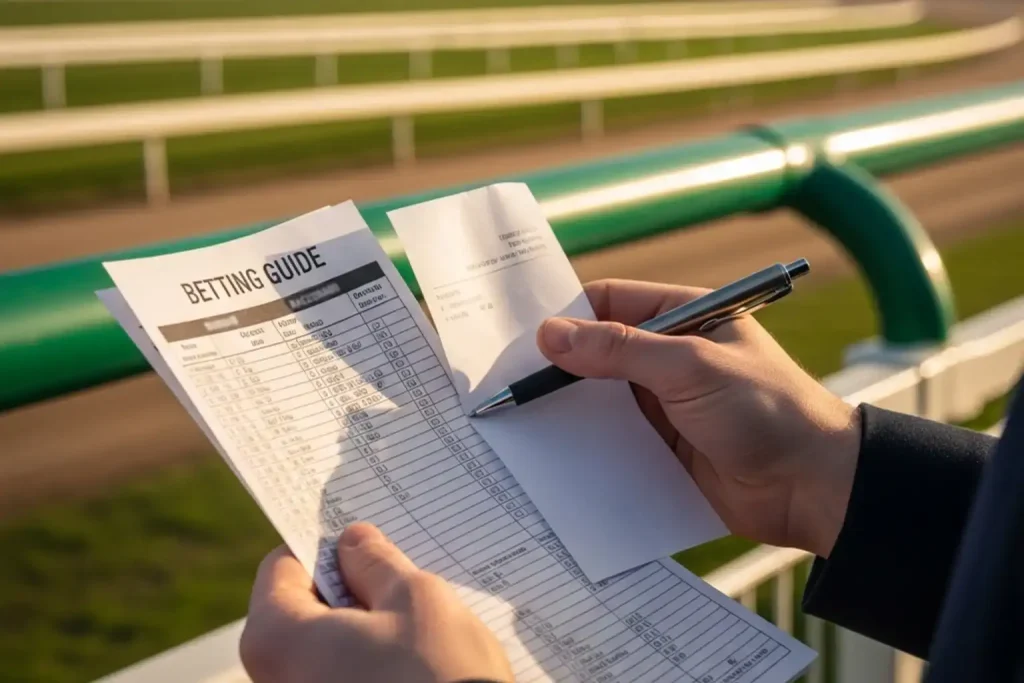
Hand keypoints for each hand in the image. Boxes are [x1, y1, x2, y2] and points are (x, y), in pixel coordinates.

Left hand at [241, 522, 512, 682]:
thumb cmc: (437, 677)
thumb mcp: (414, 598)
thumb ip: (376, 563)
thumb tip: (353, 543)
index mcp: (277, 639)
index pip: (283, 568)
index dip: (325, 548)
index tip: (365, 543)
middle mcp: (273, 681)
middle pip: (301, 612)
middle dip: (349, 590)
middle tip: (400, 581)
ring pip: (325, 649)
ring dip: (366, 630)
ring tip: (417, 626)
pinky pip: (341, 677)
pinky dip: (370, 664)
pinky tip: (414, 664)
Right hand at [536, 279, 860, 557]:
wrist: (815, 487)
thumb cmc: (766, 409)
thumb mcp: (690, 367)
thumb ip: (620, 350)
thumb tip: (552, 334)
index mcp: (684, 318)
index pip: (611, 302)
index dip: (566, 315)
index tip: (521, 336)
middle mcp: (671, 357)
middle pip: (600, 352)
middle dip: (560, 366)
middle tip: (510, 381)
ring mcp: (667, 404)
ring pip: (602, 399)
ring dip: (571, 409)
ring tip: (521, 420)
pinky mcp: (665, 447)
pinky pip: (616, 440)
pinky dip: (589, 445)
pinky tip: (557, 454)